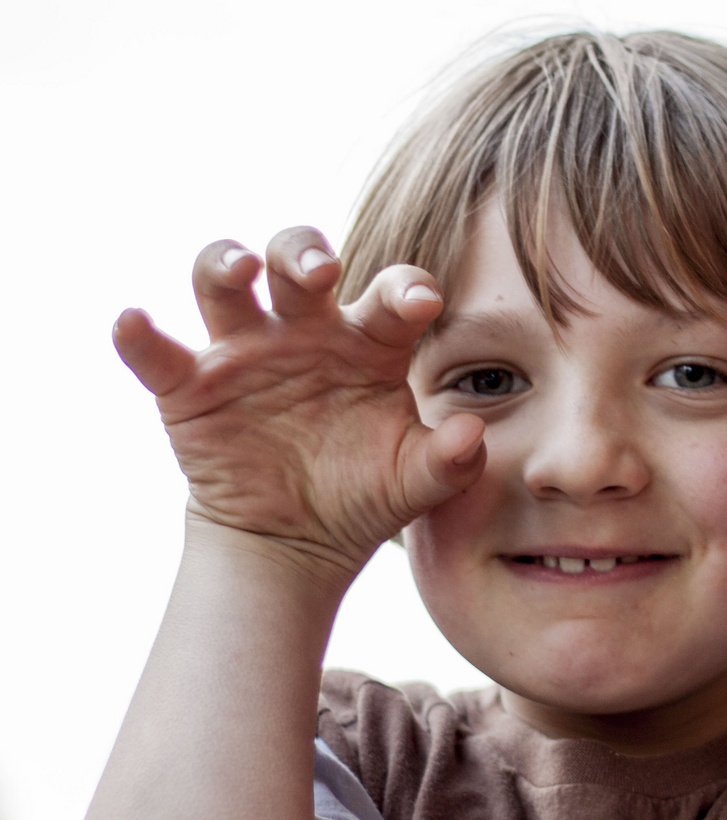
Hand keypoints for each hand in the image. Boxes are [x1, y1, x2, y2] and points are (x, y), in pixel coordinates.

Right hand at [114, 227, 485, 578]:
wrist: (298, 543)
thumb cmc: (365, 494)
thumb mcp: (415, 482)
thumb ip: (451, 460)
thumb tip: (474, 433)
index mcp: (370, 344)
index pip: (391, 296)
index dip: (406, 290)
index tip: (420, 303)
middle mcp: (306, 332)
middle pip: (298, 262)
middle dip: (305, 251)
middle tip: (321, 269)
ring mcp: (245, 354)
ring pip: (223, 283)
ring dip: (225, 263)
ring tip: (240, 268)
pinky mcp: (190, 388)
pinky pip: (157, 354)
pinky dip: (140, 336)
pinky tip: (135, 321)